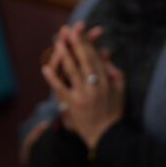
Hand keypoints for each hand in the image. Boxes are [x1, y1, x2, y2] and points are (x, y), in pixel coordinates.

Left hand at [41, 23, 124, 149]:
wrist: (107, 136)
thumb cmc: (114, 111)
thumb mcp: (121, 89)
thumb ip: (115, 71)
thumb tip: (105, 54)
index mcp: (106, 80)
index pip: (93, 56)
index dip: (85, 42)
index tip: (78, 32)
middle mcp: (94, 85)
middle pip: (82, 59)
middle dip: (74, 43)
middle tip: (67, 30)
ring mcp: (82, 94)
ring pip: (71, 70)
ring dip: (63, 54)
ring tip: (56, 42)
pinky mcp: (72, 105)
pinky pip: (60, 88)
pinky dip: (53, 78)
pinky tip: (45, 68)